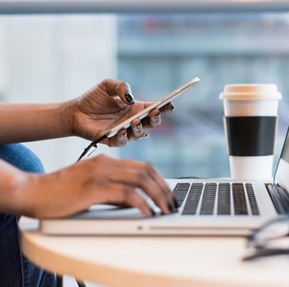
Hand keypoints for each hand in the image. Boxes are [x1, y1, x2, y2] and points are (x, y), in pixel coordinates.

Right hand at [16, 155, 176, 217]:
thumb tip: (135, 202)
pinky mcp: (93, 188)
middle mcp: (106, 163)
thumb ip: (113, 190)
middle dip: (164, 188)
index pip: (143, 166)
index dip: (160, 180)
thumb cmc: (60, 193)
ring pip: (140, 180)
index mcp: (106, 161)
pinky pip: (126, 194)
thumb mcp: (91, 187)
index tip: (168, 194)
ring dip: (158, 196)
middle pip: (146, 171)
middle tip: (172, 204)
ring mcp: (100, 174)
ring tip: (165, 210)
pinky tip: (147, 213)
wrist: (32, 191)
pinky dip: (141, 203)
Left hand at [68, 79, 173, 146]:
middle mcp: (133, 121)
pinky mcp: (113, 140)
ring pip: (140, 134)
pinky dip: (124, 137)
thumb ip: (121, 87)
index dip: (163, 107)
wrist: (74, 112)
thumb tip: (130, 98)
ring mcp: (124, 132)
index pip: (154, 108)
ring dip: (140, 129)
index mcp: (135, 108)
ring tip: (135, 121)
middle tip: (154, 113)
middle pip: (151, 123)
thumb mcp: (107, 85)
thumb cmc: (92, 99)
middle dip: (156, 119)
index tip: (169, 104)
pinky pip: (123, 142)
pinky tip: (122, 130)